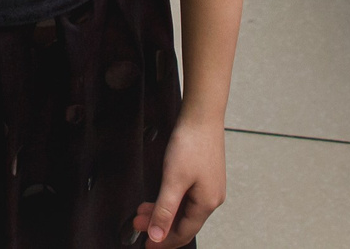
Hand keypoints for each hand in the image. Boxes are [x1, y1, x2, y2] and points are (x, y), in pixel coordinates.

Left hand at [133, 117, 225, 246]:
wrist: (202, 114)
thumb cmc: (192, 143)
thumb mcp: (173, 180)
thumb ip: (164, 210)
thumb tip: (156, 236)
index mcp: (207, 203)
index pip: (183, 233)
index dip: (163, 241)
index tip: (146, 245)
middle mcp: (212, 198)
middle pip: (183, 222)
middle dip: (159, 225)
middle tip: (137, 225)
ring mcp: (209, 186)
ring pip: (183, 209)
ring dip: (162, 212)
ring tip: (141, 211)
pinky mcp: (204, 175)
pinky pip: (186, 197)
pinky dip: (170, 200)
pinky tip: (157, 197)